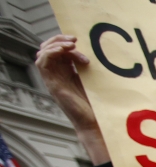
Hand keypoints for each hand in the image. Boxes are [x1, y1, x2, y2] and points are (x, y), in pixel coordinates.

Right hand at [36, 35, 109, 163]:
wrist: (94, 123)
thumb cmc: (97, 105)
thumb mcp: (93, 80)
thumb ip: (89, 67)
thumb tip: (96, 52)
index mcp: (66, 72)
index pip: (58, 50)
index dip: (66, 42)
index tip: (80, 42)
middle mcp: (57, 75)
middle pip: (48, 49)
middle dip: (58, 40)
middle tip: (74, 39)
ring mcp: (53, 80)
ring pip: (42, 54)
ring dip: (55, 44)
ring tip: (70, 44)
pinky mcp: (52, 85)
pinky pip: (42, 63)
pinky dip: (50, 53)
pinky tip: (63, 51)